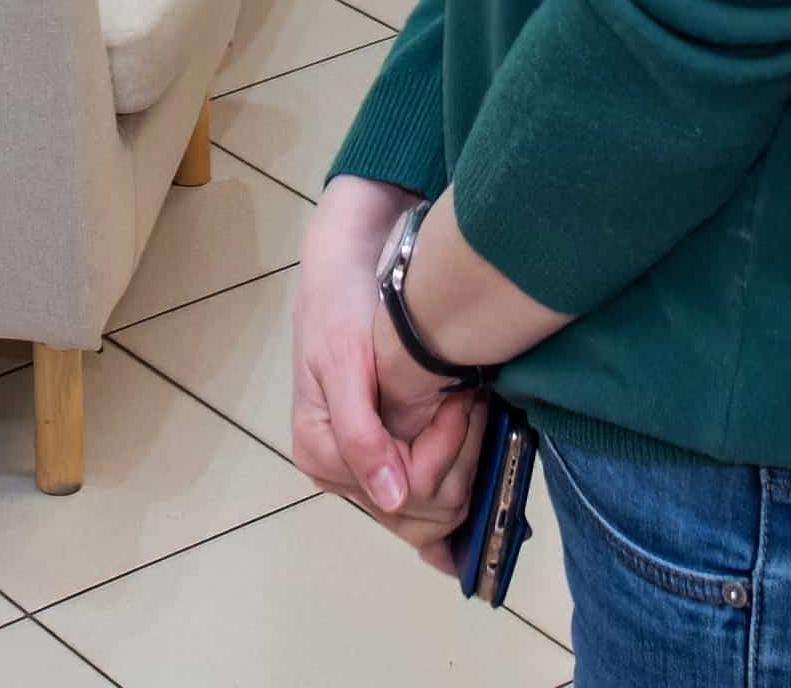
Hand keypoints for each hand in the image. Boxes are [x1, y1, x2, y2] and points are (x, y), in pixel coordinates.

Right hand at [288, 186, 494, 549]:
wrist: (344, 275)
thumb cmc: (340, 309)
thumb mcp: (345, 362)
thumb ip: (360, 435)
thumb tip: (390, 500)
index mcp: (321, 455)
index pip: (407, 494)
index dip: (444, 451)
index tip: (459, 397)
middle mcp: (339, 476)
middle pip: (425, 514)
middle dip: (460, 460)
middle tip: (469, 400)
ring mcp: (363, 473)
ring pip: (437, 511)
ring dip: (466, 462)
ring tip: (468, 406)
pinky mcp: (385, 461)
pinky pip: (430, 500)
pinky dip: (458, 475)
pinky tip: (468, 444)